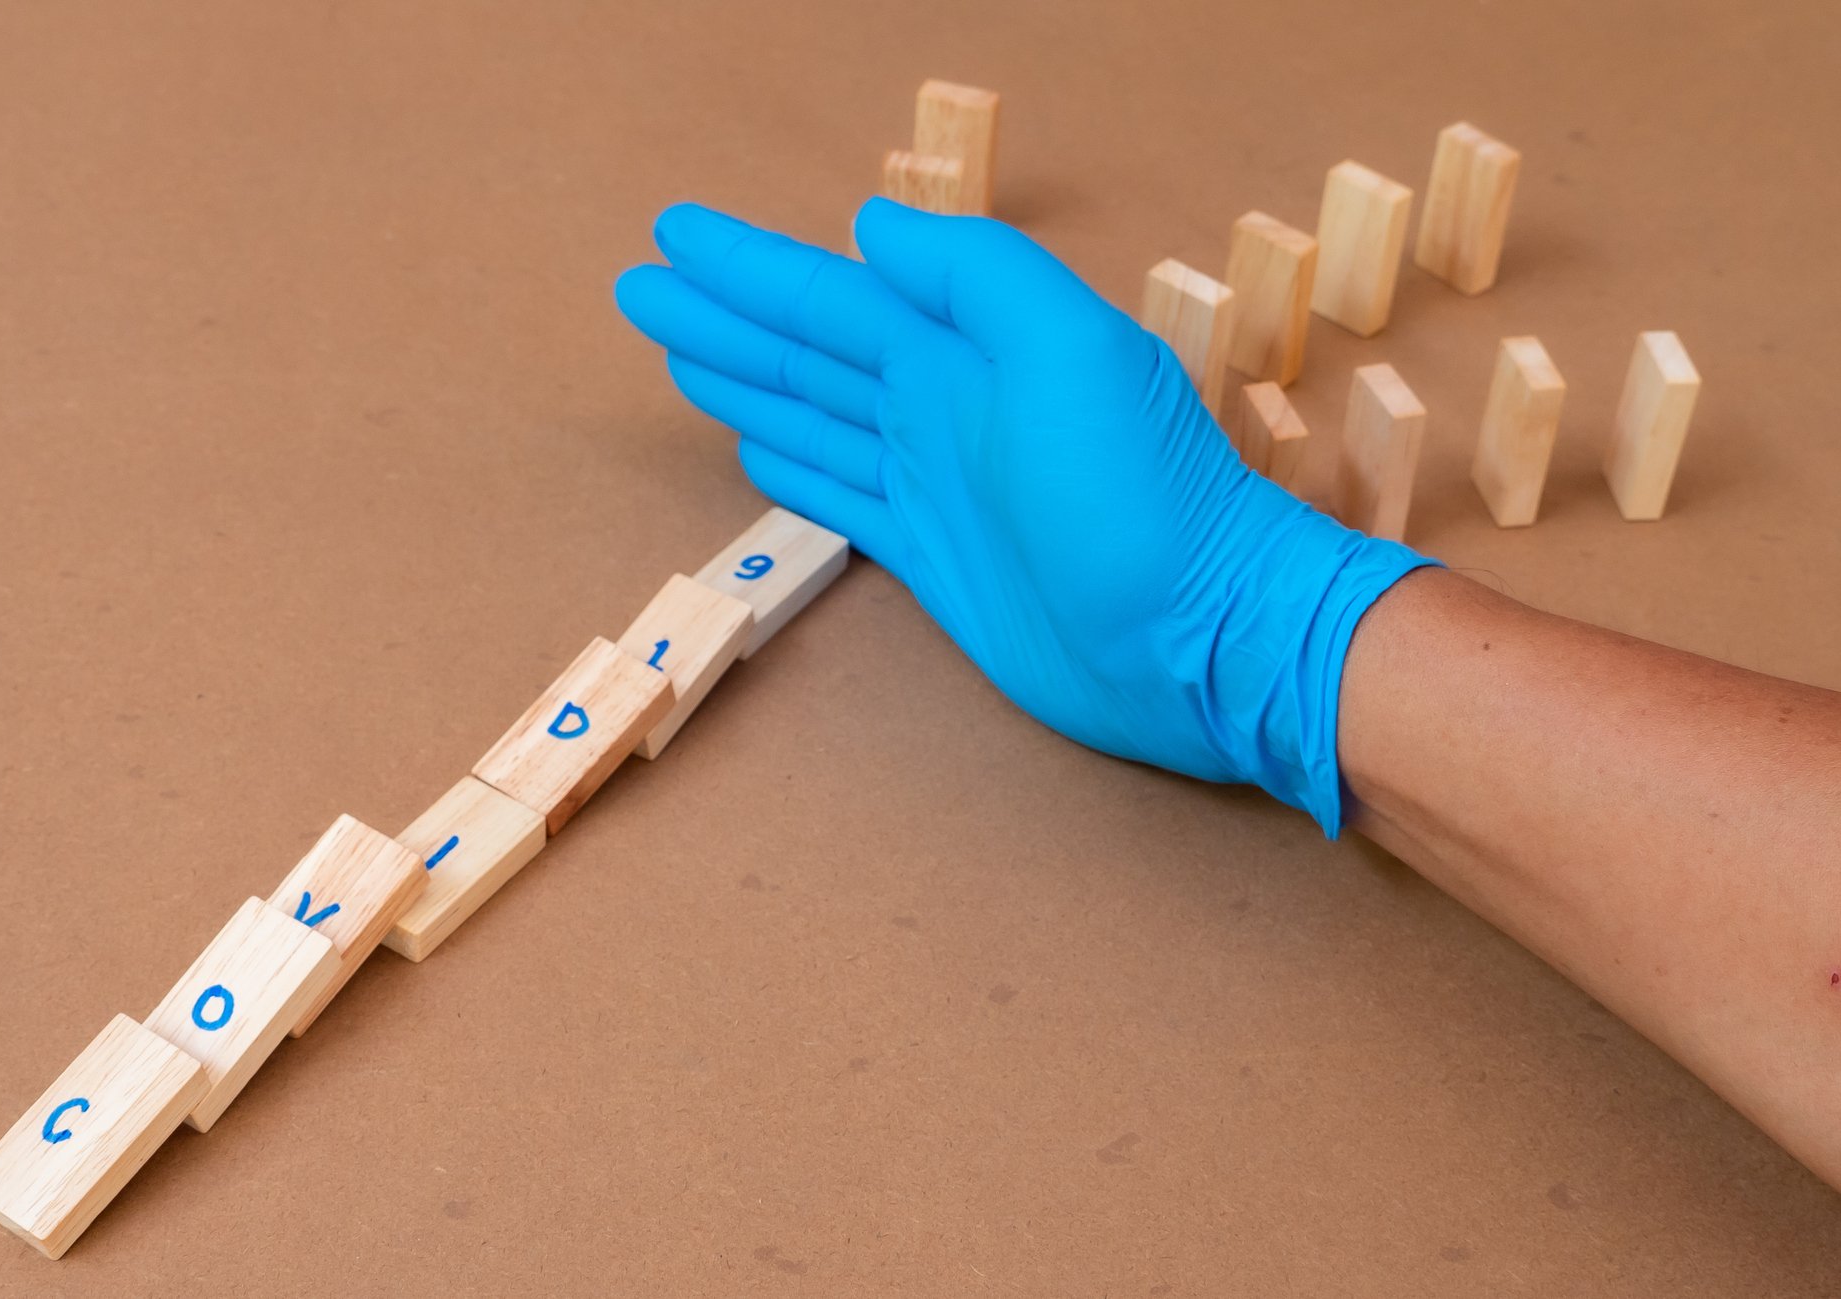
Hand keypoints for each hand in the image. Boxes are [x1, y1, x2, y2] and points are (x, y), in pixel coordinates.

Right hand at [614, 199, 1433, 834]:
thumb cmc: (1145, 498)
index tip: (673, 238)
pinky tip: (755, 452)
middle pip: (806, 353)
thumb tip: (874, 230)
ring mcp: (936, 488)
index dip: (749, 267)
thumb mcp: (1072, 350)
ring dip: (746, 384)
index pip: (830, 295)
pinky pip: (843, 500)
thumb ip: (976, 277)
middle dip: (724, 320)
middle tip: (639, 291)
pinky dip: (796, 471)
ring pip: (813, 420)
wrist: (1201, 638)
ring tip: (677, 355)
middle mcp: (941, 412)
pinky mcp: (936, 563)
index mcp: (964, 354)